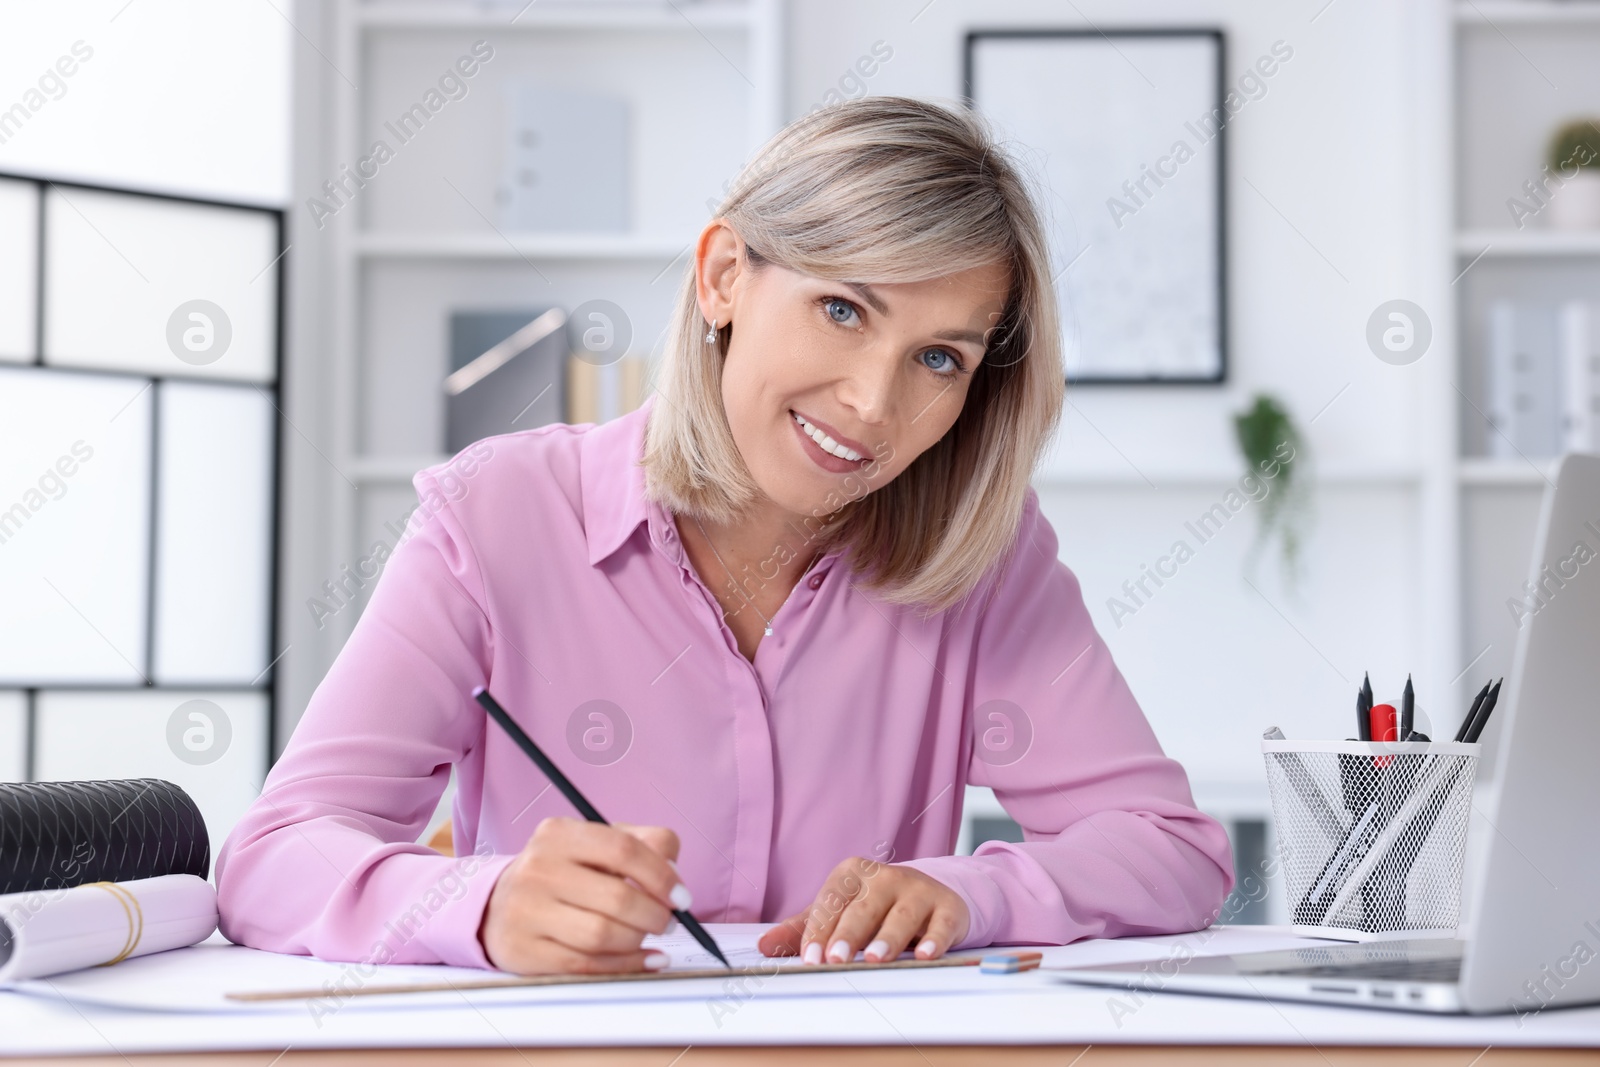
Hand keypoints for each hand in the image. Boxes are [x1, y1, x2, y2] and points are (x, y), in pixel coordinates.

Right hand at [477, 817, 690, 974]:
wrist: (497, 905)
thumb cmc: (562, 873)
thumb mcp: (595, 845)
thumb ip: (643, 844)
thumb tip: (674, 872)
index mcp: (557, 834)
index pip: (623, 849)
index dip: (661, 875)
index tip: (682, 897)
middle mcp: (537, 869)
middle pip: (617, 898)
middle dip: (655, 915)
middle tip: (667, 921)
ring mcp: (525, 912)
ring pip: (602, 935)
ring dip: (638, 940)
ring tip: (647, 936)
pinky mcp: (523, 951)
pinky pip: (586, 964)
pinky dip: (625, 966)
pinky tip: (644, 959)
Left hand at [756, 856, 969, 964]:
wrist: (931, 894)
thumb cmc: (875, 907)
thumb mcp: (839, 912)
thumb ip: (803, 928)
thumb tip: (764, 946)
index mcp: (853, 873)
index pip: (832, 901)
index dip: (820, 929)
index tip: (810, 958)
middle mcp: (886, 877)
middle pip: (864, 908)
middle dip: (849, 934)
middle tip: (836, 960)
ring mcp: (918, 890)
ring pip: (902, 915)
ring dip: (888, 938)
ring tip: (876, 959)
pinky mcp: (947, 907)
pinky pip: (941, 924)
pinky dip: (935, 939)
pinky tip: (926, 955)